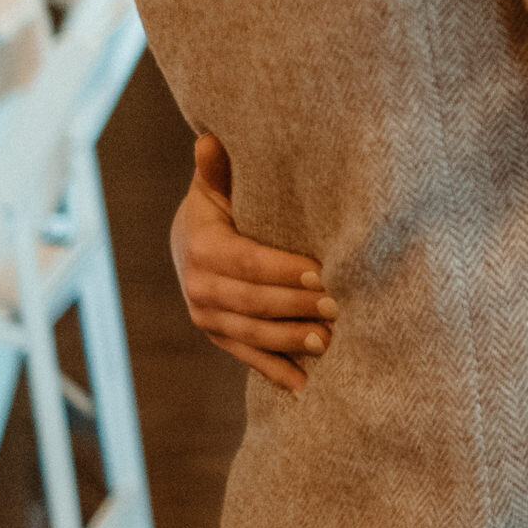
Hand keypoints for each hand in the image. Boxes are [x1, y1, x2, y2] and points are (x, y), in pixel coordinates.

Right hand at [172, 133, 335, 391]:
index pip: (248, 262)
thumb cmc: (220, 202)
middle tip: (339, 307)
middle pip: (253, 302)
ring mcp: (206, 317)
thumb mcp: (218, 185)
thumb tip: (211, 139)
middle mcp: (198, 287)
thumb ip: (219, 170)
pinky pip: (246, 357)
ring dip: (290, 343)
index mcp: (202, 247)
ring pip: (251, 335)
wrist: (188, 237)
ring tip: (330, 343)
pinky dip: (276, 373)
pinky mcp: (218, 336)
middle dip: (297, 306)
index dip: (283, 270)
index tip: (321, 271)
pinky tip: (306, 387)